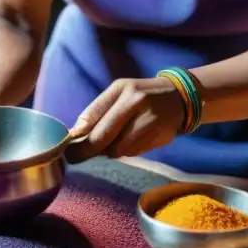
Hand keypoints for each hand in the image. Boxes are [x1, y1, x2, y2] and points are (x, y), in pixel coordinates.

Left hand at [65, 77, 185, 162]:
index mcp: (123, 90)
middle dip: (87, 151)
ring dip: (110, 150)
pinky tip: (132, 140)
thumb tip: (76, 134)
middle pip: (103, 138)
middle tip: (75, 158)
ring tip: (114, 140)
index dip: (78, 137)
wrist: (180, 97)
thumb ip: (99, 111)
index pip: (93, 117)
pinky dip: (126, 151)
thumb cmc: (142, 94)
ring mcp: (150, 121)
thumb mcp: (120, 92)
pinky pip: (133, 153)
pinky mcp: (160, 137)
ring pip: (118, 149)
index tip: (66, 149)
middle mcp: (137, 103)